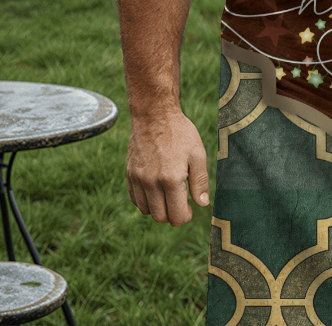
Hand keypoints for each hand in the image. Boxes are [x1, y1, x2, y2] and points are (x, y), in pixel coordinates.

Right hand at [126, 111, 208, 225]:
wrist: (154, 114)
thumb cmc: (180, 133)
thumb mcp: (198, 153)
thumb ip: (200, 181)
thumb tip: (202, 204)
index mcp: (171, 179)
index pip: (176, 216)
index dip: (186, 216)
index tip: (190, 209)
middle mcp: (151, 183)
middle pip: (160, 217)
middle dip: (172, 214)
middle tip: (181, 201)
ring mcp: (137, 179)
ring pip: (146, 211)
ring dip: (158, 207)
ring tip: (169, 192)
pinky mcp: (129, 174)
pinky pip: (135, 199)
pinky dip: (145, 200)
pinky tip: (156, 188)